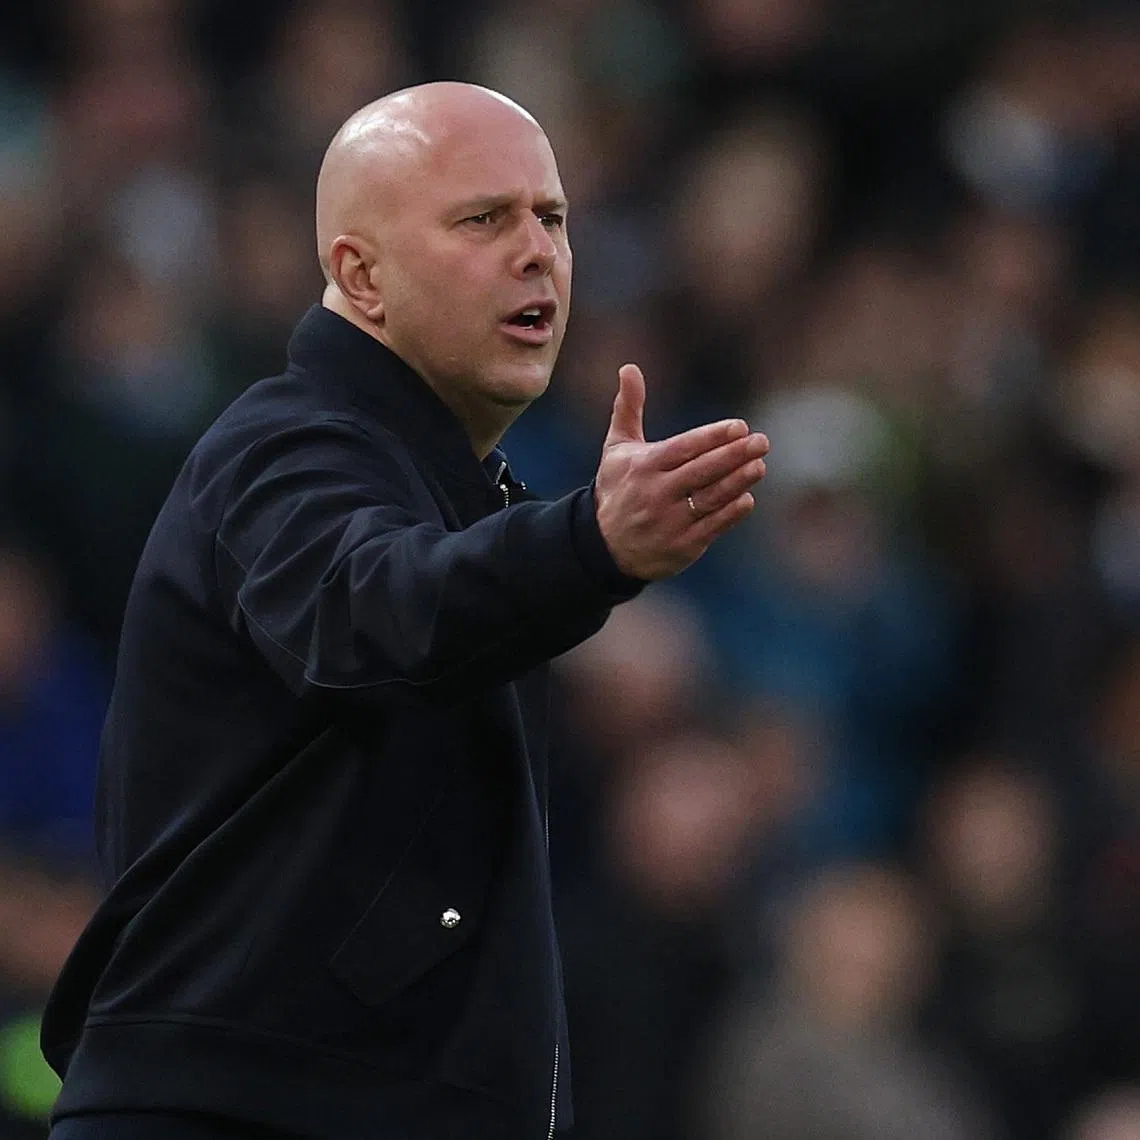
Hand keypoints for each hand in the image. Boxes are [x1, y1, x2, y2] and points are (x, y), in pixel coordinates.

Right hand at [594, 363, 768, 580]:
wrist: (603, 546)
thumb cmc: (617, 489)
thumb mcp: (616, 449)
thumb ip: (627, 408)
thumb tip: (629, 368)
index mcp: (643, 467)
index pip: (684, 449)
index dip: (713, 438)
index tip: (740, 427)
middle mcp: (657, 493)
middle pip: (702, 471)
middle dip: (734, 456)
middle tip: (761, 442)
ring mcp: (670, 521)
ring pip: (711, 498)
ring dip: (738, 482)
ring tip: (759, 466)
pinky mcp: (682, 545)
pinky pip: (712, 526)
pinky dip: (731, 513)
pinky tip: (747, 498)